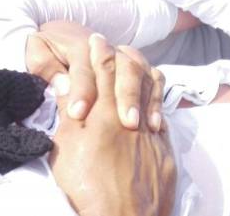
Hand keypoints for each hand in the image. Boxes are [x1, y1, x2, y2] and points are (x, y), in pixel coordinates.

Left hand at [26, 21, 164, 130]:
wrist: (64, 32)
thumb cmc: (49, 49)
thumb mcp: (37, 51)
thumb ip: (46, 66)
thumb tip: (63, 85)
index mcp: (80, 45)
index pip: (84, 68)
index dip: (82, 91)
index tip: (78, 115)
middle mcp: (108, 49)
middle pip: (123, 67)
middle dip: (125, 95)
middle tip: (125, 123)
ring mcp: (126, 57)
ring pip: (142, 72)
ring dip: (143, 99)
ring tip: (139, 125)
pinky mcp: (139, 67)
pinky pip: (155, 79)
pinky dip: (157, 100)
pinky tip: (155, 125)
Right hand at [49, 34, 175, 215]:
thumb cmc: (85, 190)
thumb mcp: (64, 150)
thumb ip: (67, 115)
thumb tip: (66, 86)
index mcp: (103, 115)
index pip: (103, 70)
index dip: (99, 51)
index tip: (96, 40)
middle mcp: (132, 118)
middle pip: (129, 74)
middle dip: (119, 56)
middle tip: (110, 47)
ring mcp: (153, 135)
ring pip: (152, 93)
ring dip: (140, 77)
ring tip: (130, 72)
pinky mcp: (166, 153)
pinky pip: (163, 119)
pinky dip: (154, 107)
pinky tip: (146, 110)